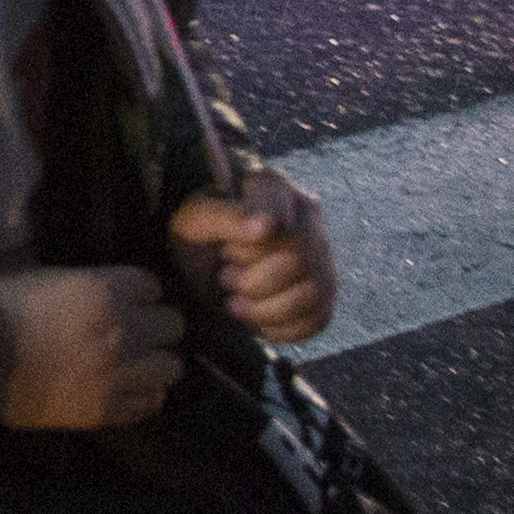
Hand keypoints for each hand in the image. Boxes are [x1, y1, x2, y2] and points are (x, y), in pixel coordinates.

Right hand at [0, 264, 186, 430]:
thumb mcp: (31, 271)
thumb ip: (71, 276)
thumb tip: (81, 274)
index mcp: (104, 290)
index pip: (152, 285)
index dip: (136, 291)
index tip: (121, 297)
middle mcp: (125, 331)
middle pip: (173, 325)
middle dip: (153, 326)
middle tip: (130, 331)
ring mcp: (122, 374)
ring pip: (171, 367)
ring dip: (153, 362)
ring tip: (131, 364)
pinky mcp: (110, 410)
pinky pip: (151, 403)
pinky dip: (141, 395)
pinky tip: (121, 389)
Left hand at [170, 167, 339, 345]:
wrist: (195, 262)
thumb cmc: (190, 233)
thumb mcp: (190, 221)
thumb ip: (222, 216)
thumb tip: (268, 226)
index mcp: (272, 185)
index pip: (282, 225)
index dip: (250, 250)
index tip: (224, 252)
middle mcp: (306, 215)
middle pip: (302, 263)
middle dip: (255, 282)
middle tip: (225, 278)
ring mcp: (321, 252)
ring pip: (316, 293)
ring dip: (268, 309)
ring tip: (236, 302)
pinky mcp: (323, 288)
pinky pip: (320, 318)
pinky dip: (284, 328)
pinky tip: (257, 321)